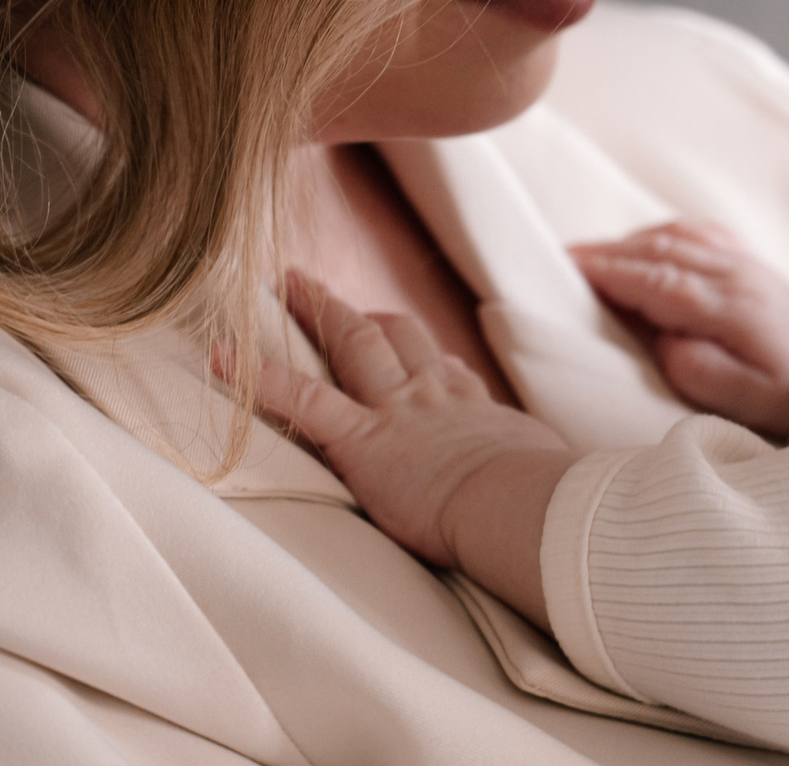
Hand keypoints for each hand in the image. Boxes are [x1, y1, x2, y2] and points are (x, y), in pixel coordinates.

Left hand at [240, 270, 573, 626]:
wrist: (522, 505)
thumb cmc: (544, 499)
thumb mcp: (549, 474)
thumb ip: (538, 469)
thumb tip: (564, 483)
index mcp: (475, 412)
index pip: (442, 370)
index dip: (419, 354)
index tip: (405, 342)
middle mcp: (432, 398)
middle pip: (394, 337)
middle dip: (357, 311)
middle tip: (321, 288)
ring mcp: (396, 412)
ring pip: (354, 344)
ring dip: (320, 311)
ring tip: (287, 284)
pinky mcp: (363, 440)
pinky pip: (304, 399)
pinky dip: (262, 377)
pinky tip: (224, 358)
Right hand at [571, 221, 788, 438]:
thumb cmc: (786, 391)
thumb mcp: (749, 401)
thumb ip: (701, 371)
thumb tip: (663, 340)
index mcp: (734, 308)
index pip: (662, 281)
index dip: (613, 272)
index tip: (568, 269)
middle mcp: (735, 273)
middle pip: (661, 251)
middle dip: (606, 253)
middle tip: (556, 260)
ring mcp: (738, 258)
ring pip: (673, 236)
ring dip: (625, 242)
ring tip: (581, 255)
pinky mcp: (738, 255)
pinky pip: (690, 231)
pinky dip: (652, 235)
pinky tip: (630, 246)